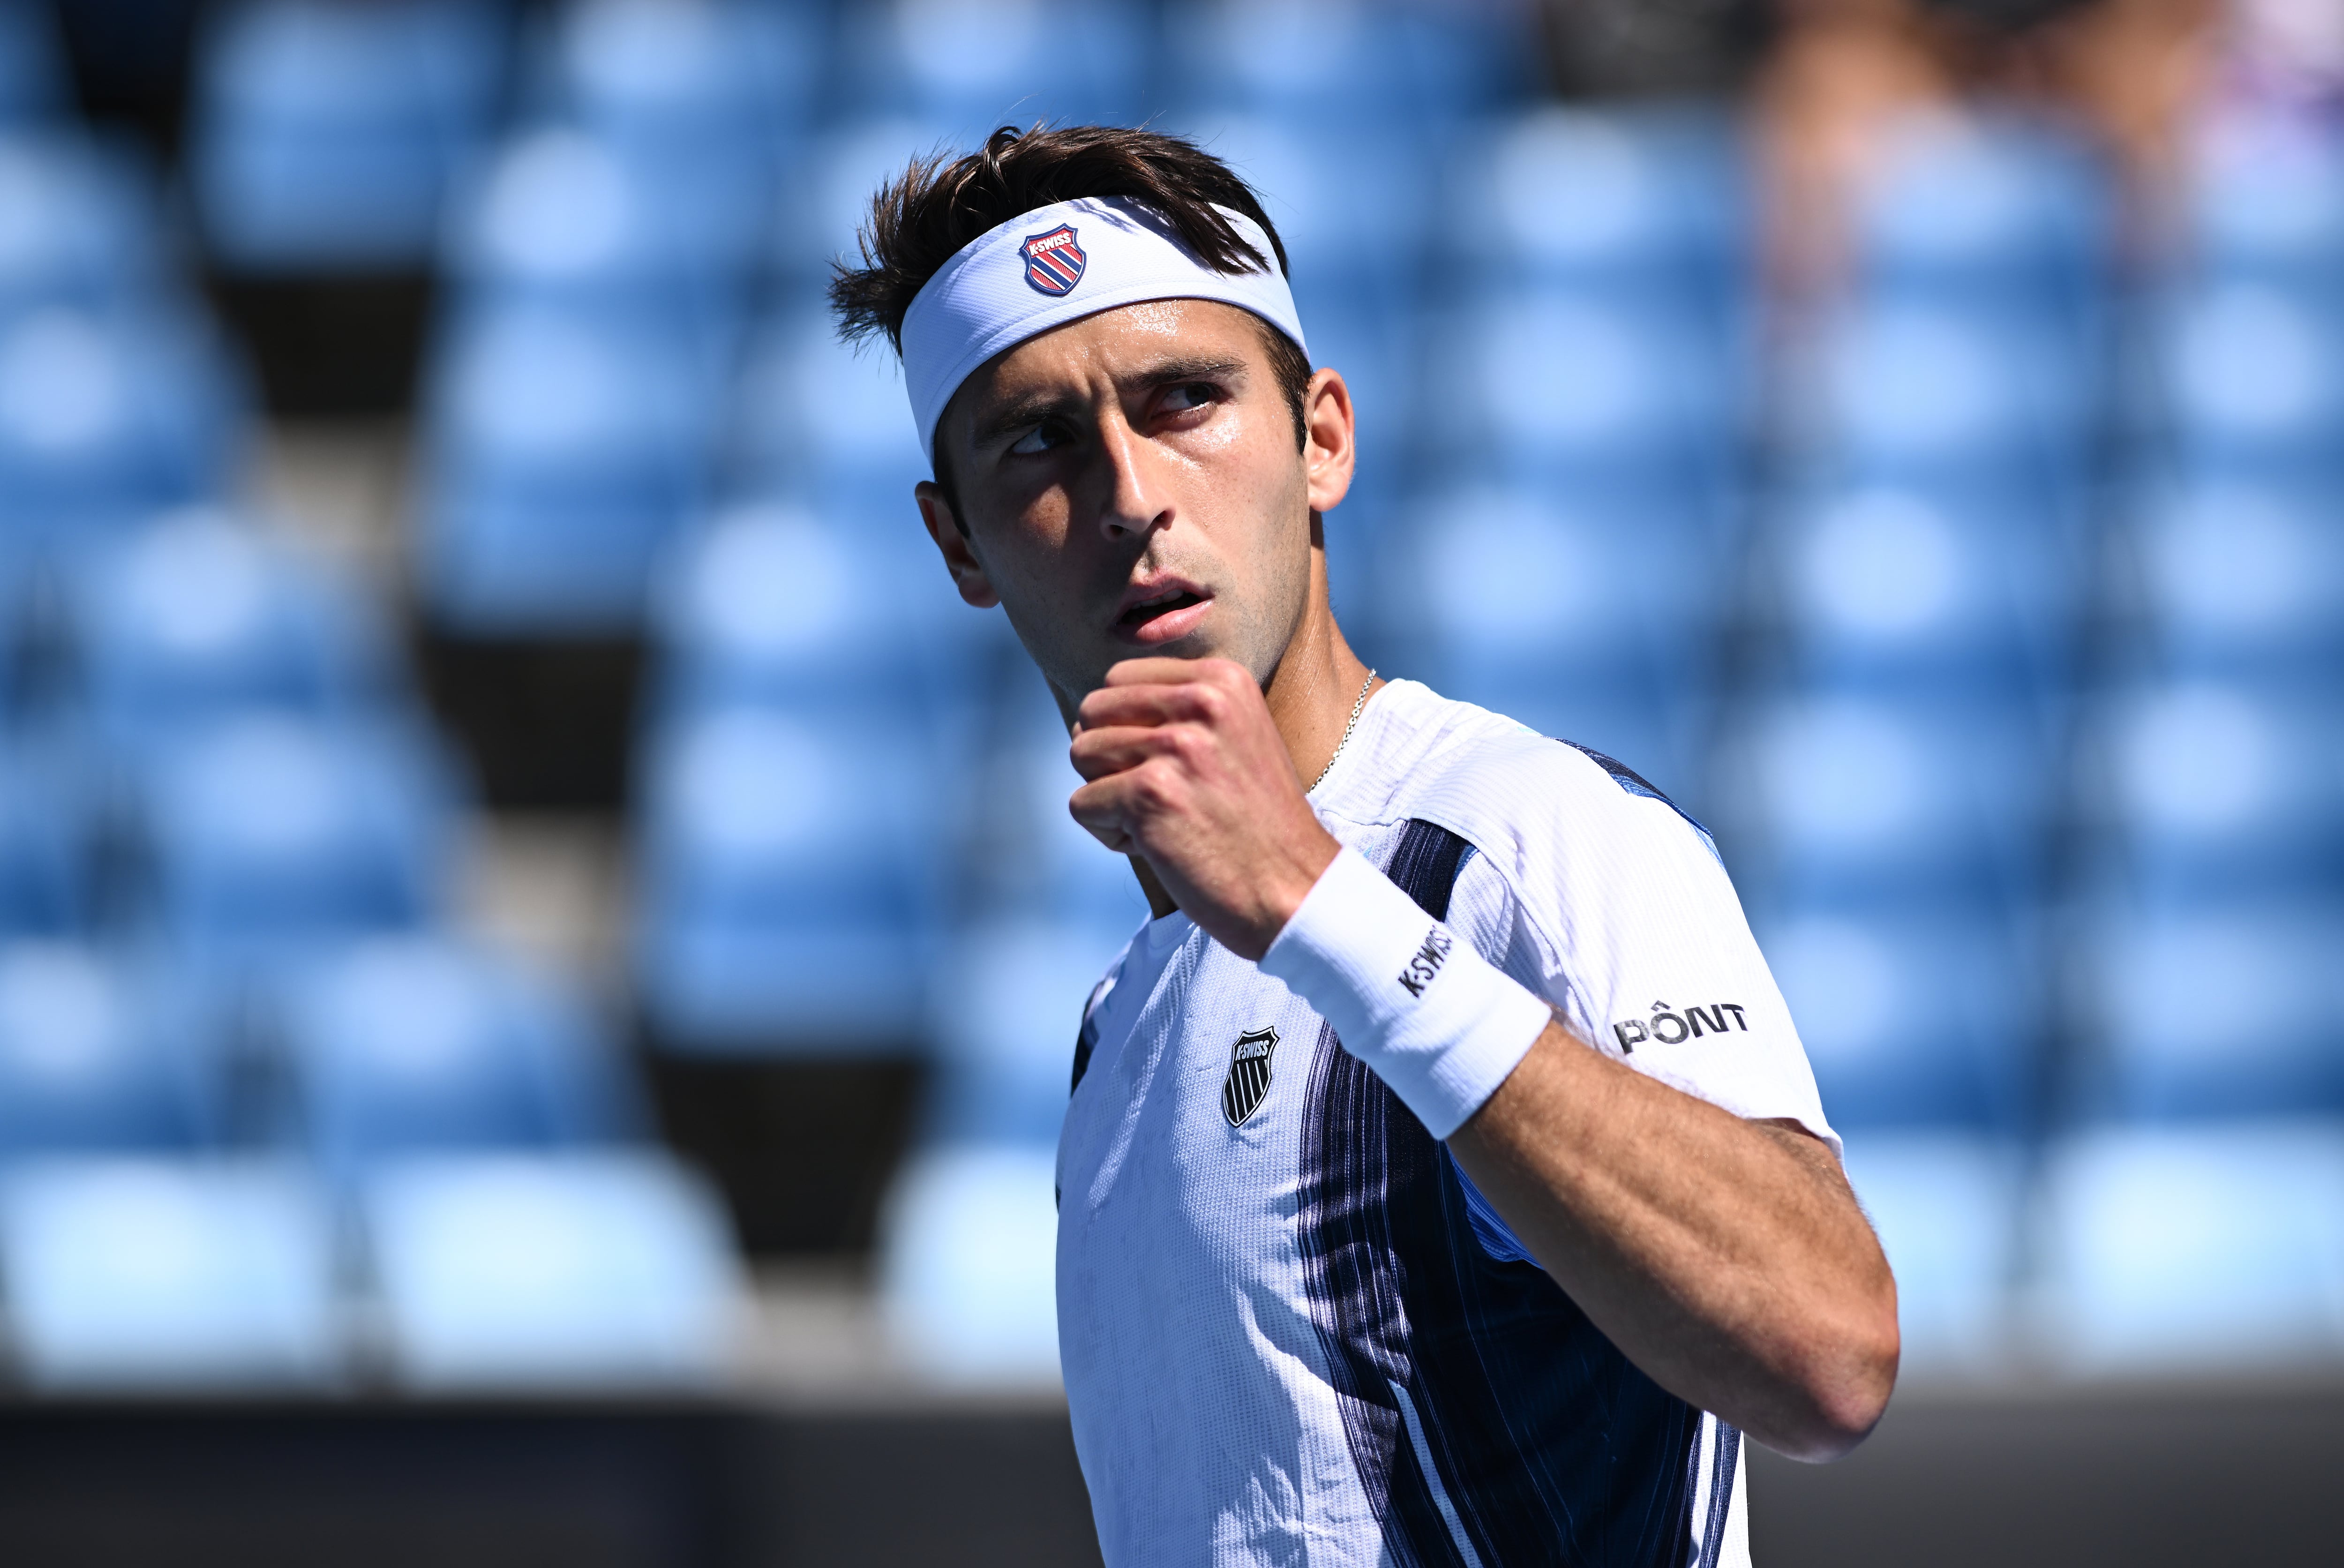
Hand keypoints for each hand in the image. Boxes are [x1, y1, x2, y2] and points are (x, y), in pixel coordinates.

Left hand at [1069, 658, 1340, 959]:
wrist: (1295, 889)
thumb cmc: (1258, 824)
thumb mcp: (1237, 736)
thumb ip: (1180, 709)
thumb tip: (1092, 707)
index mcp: (1222, 680)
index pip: (1119, 677)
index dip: (1124, 725)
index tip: (1166, 764)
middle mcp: (1201, 701)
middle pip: (1093, 711)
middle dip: (1106, 757)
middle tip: (1154, 795)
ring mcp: (1176, 746)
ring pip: (1080, 753)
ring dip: (1107, 796)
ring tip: (1159, 819)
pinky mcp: (1151, 793)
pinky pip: (1082, 803)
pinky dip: (1110, 834)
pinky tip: (1157, 846)